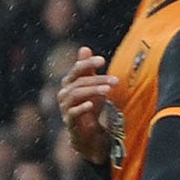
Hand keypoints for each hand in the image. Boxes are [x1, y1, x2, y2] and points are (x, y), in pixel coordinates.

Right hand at [57, 46, 116, 166]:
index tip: (103, 60)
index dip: (88, 63)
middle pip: (80, 82)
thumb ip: (87, 68)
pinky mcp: (69, 120)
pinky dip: (81, 107)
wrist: (87, 131)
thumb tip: (84, 48)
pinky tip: (91, 104)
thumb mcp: (91, 85)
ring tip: (108, 90)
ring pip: (76, 94)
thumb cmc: (90, 105)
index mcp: (69, 82)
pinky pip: (73, 112)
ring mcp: (65, 107)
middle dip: (98, 79)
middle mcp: (64, 93)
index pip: (77, 69)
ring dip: (93, 91)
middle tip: (116, 81)